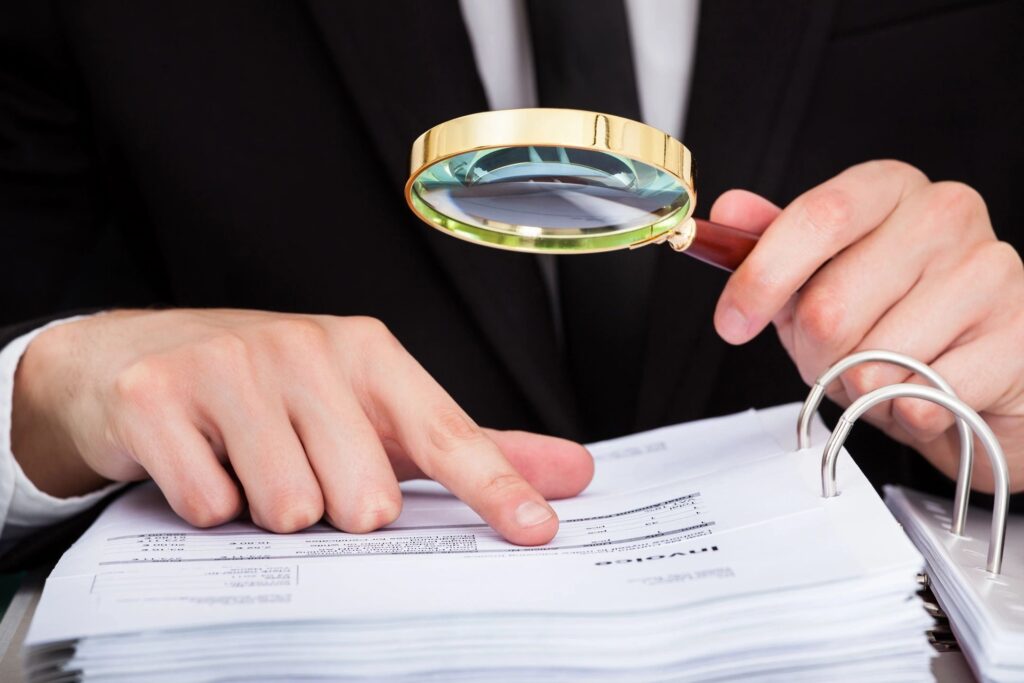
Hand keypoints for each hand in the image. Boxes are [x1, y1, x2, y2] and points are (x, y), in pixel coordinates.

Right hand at [11, 310, 592, 542]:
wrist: (135, 358)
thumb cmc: (272, 392)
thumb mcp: (371, 409)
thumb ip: (468, 448)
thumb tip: (570, 473)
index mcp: (369, 352)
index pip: (445, 433)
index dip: (494, 488)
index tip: (536, 531)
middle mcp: (306, 348)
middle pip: (364, 499)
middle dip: (336, 510)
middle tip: (304, 471)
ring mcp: (231, 367)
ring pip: (288, 509)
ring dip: (270, 511)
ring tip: (249, 466)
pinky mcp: (160, 397)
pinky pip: (211, 506)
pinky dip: (210, 506)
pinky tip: (203, 464)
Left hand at [710, 160, 1023, 491]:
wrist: (985, 373)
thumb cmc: (898, 317)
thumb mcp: (823, 276)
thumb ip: (773, 245)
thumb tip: (728, 211)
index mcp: (890, 188)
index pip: (818, 217)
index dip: (763, 277)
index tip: (732, 322)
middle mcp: (945, 214)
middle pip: (831, 305)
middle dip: (813, 353)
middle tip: (833, 357)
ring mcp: (991, 270)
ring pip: (873, 360)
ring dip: (859, 387)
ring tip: (885, 372)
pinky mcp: (1019, 335)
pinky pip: (922, 398)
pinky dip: (906, 413)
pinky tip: (926, 391)